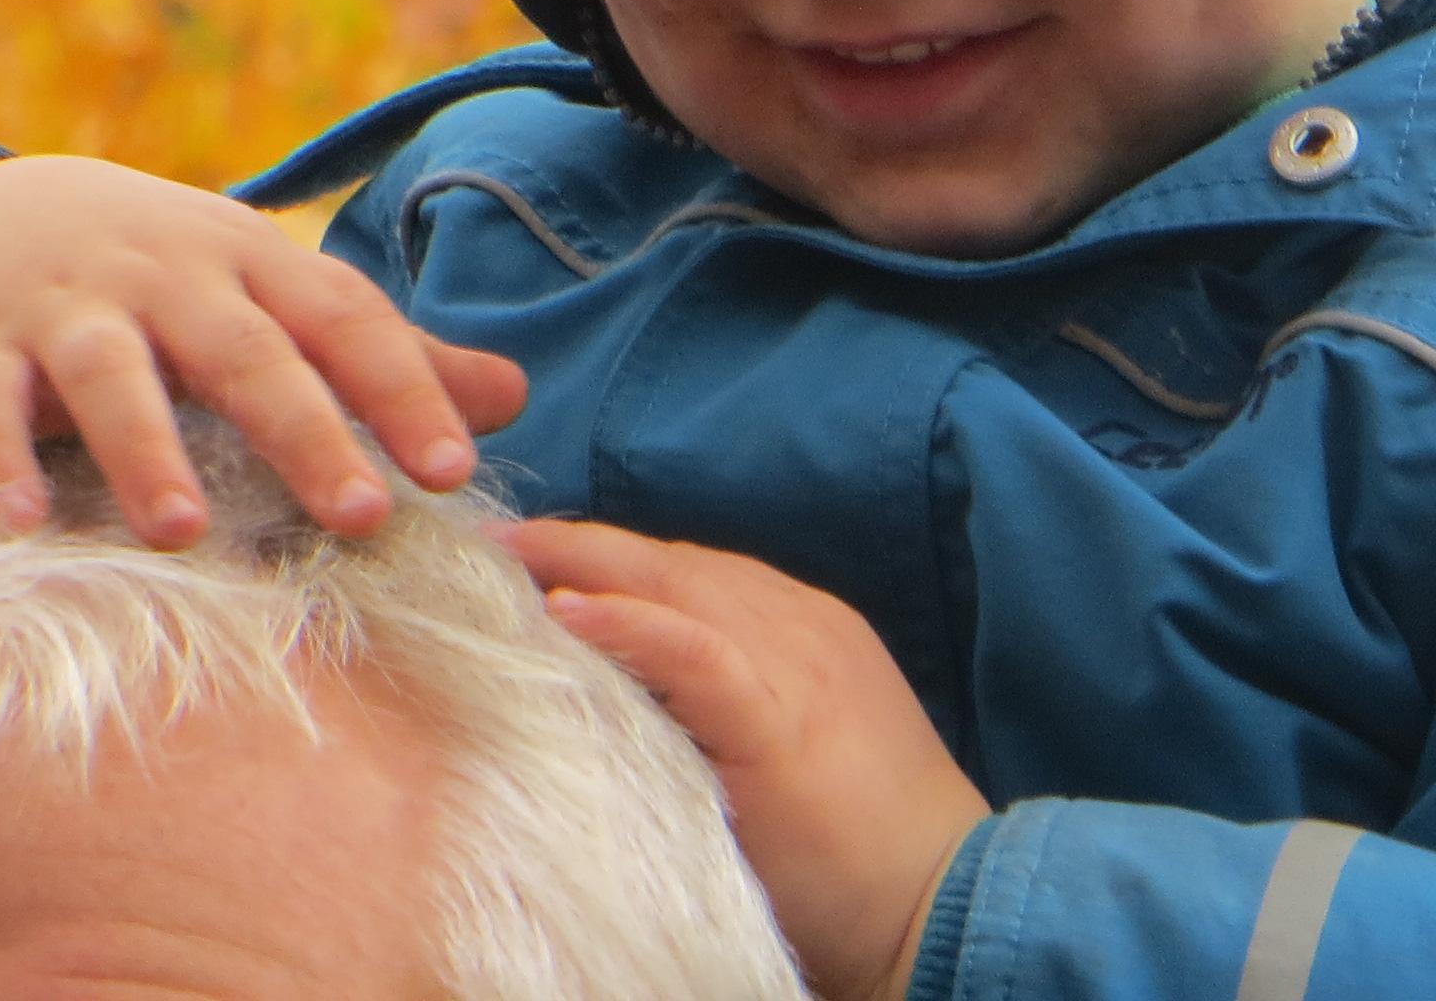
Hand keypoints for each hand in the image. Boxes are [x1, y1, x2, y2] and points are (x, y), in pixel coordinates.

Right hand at [0, 155, 528, 543]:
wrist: (0, 215)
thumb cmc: (176, 280)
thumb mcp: (277, 296)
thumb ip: (387, 354)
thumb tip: (513, 399)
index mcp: (261, 264)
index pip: (349, 321)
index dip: (406, 390)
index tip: (454, 472)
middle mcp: (173, 277)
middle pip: (246, 351)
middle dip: (305, 430)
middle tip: (358, 517)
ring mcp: (72, 309)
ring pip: (111, 374)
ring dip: (146, 451)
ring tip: (183, 532)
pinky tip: (16, 527)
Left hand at [505, 519, 988, 1000]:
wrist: (941, 898)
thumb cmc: (864, 849)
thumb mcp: (791, 754)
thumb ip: (726, 715)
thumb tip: (633, 709)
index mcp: (806, 632)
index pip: (693, 574)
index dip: (615, 560)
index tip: (537, 557)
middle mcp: (800, 628)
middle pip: (675, 563)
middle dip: (583, 544)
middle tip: (494, 536)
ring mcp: (794, 665)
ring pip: (677, 586)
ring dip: (584, 564)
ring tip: (504, 555)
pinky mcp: (779, 719)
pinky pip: (694, 652)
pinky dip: (631, 624)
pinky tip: (567, 609)